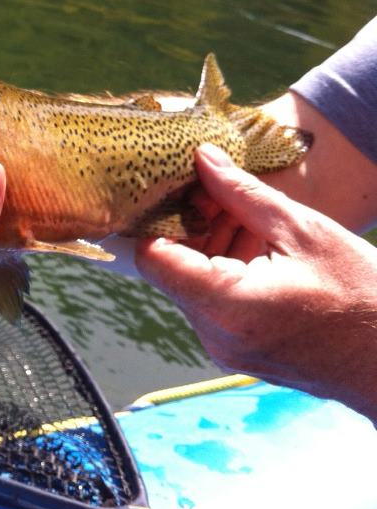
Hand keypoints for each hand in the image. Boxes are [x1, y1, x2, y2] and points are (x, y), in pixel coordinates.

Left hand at [136, 144, 376, 424]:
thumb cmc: (365, 298)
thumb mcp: (304, 231)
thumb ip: (242, 194)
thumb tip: (202, 158)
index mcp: (226, 304)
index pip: (152, 257)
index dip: (156, 218)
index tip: (176, 189)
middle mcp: (213, 334)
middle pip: (170, 268)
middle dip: (190, 226)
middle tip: (218, 192)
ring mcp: (223, 347)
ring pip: (190, 283)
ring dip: (209, 245)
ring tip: (247, 216)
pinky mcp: (236, 350)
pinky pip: (211, 302)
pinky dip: (224, 270)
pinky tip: (258, 245)